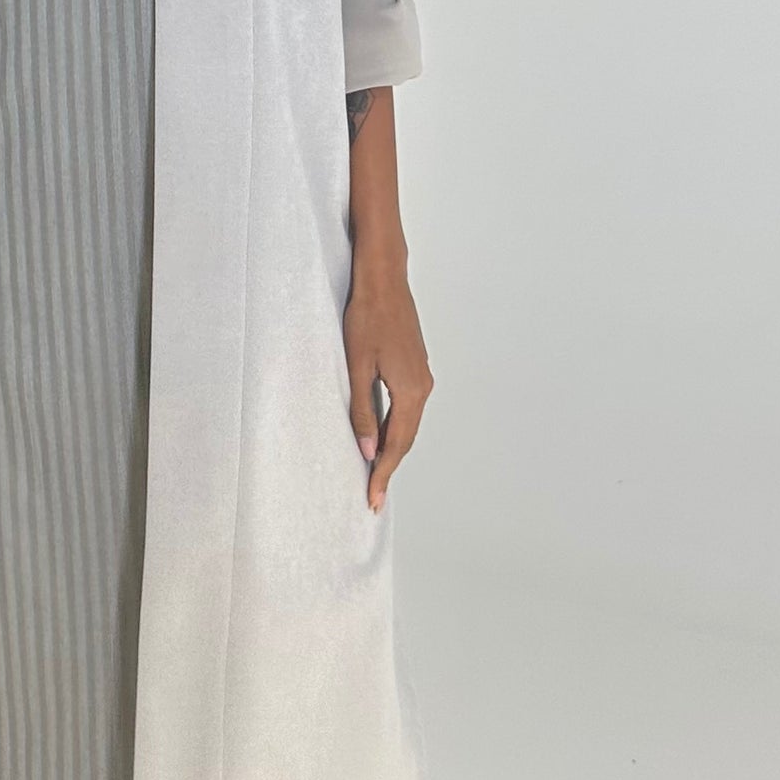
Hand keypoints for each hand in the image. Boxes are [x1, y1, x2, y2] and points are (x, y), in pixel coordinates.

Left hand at [344, 261, 432, 511]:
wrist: (384, 279)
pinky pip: (407, 408)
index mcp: (411, 390)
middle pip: (406, 438)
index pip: (396, 444)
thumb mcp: (356, 366)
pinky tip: (380, 434)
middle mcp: (423, 386)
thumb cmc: (367, 317)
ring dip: (392, 447)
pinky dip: (395, 427)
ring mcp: (422, 376)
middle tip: (373, 495)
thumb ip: (361, 410)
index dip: (384, 474)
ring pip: (408, 423)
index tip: (373, 499)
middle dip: (389, 467)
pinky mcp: (415, 366)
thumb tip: (366, 449)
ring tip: (374, 471)